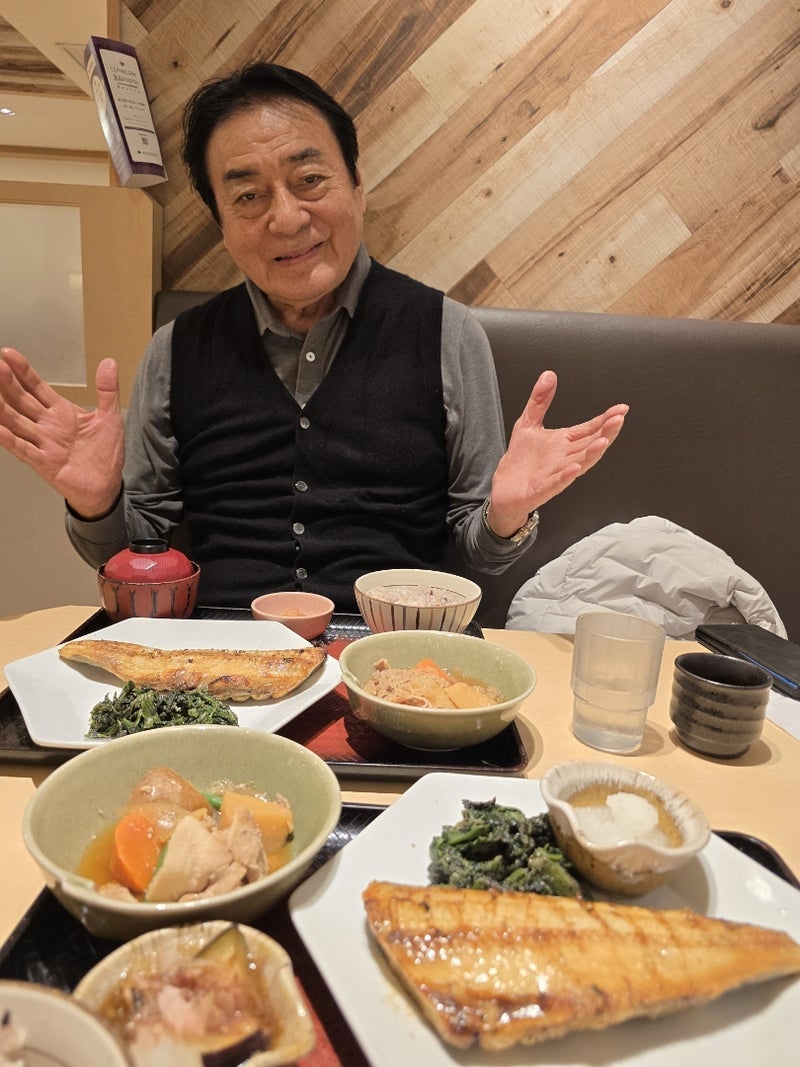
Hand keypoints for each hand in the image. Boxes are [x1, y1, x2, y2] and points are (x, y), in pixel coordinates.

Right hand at [0, 347, 123, 517]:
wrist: (108, 485)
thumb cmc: (105, 454)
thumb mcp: (110, 417)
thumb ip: (107, 391)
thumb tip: (108, 363)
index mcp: (60, 412)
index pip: (37, 387)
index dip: (23, 372)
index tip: (8, 354)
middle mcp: (47, 426)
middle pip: (22, 401)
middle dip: (7, 384)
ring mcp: (43, 443)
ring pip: (17, 422)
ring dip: (2, 410)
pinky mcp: (45, 462)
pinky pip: (24, 449)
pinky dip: (11, 440)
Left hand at [487, 370, 627, 536]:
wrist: (504, 489)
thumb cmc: (520, 461)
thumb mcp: (528, 423)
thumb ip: (540, 401)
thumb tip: (549, 375)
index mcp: (564, 443)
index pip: (589, 429)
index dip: (605, 419)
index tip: (621, 409)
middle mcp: (564, 458)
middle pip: (590, 444)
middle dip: (605, 432)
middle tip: (618, 419)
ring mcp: (555, 474)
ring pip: (580, 463)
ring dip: (592, 453)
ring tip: (603, 441)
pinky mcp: (542, 488)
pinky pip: (557, 482)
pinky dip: (566, 476)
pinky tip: (575, 468)